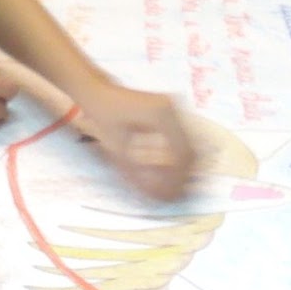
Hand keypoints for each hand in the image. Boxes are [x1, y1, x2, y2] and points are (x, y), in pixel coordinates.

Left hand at [77, 85, 196, 200]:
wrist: (99, 92)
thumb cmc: (103, 117)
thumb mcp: (116, 149)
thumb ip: (137, 174)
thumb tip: (157, 197)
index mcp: (161, 114)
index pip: (181, 153)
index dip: (178, 178)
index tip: (172, 196)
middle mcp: (174, 108)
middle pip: (191, 150)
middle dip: (184, 176)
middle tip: (176, 195)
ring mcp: (176, 108)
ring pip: (191, 146)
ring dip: (184, 168)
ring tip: (173, 186)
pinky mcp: (173, 112)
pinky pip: (185, 140)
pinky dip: (180, 158)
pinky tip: (171, 171)